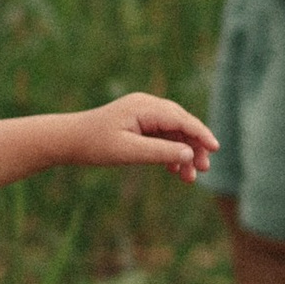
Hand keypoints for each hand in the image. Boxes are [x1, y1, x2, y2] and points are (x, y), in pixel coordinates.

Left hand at [72, 93, 216, 179]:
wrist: (69, 140)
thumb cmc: (95, 145)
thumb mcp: (129, 152)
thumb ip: (160, 152)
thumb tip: (189, 153)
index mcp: (144, 107)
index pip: (181, 118)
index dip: (200, 133)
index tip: (215, 149)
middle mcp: (146, 106)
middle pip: (181, 124)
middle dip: (195, 146)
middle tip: (203, 170)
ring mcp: (143, 113)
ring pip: (173, 132)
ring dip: (184, 152)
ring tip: (190, 177)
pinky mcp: (139, 124)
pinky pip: (162, 136)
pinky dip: (170, 151)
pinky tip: (175, 169)